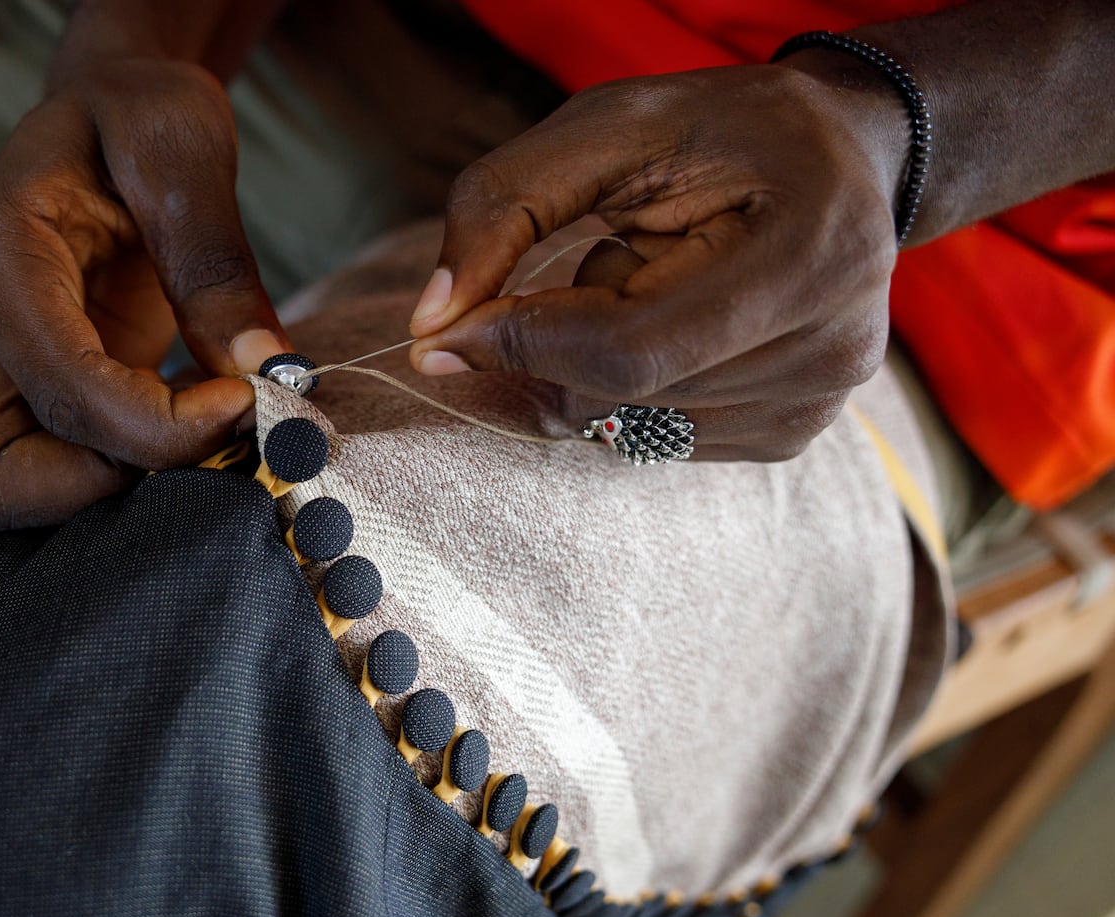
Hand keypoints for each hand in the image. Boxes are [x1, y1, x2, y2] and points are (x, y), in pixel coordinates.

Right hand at [0, 58, 288, 526]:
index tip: (244, 404)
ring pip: (3, 496)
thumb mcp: (183, 146)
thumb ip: (213, 258)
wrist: (111, 111)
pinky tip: (180, 448)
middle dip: (112, 485)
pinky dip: (105, 491)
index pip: (61, 390)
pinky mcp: (33, 398)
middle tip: (209, 439)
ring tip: (200, 443)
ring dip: (105, 499)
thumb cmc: (140, 111)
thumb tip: (261, 371)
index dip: (158, 428)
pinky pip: (41, 482)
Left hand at [407, 62, 907, 460]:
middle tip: (597, 256)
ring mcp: (815, 402)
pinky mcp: (789, 433)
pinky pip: (647, 439)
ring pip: (622, 427)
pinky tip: (672, 321)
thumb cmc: (717, 132)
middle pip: (618, 395)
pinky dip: (622, 388)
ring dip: (590, 362)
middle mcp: (832, 346)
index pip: (628, 348)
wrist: (838, 158)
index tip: (443, 330)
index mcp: (809, 254)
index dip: (521, 343)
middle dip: (556, 341)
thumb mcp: (607, 126)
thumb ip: (502, 206)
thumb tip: (429, 327)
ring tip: (657, 278)